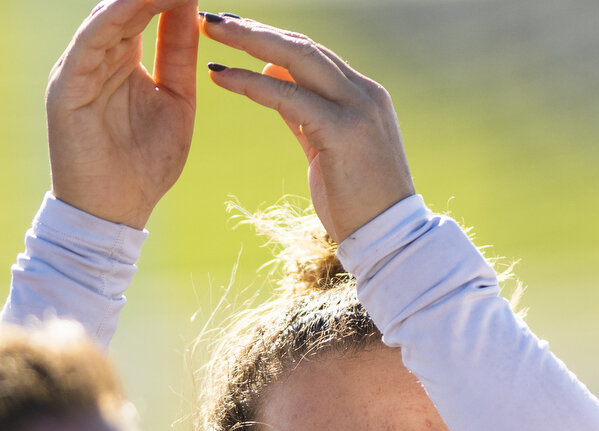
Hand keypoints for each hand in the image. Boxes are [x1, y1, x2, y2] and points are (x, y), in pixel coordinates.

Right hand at [46, 0, 199, 228]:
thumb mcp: (176, 101)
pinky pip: (91, 40)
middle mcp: (98, 57)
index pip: (143, 11)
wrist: (116, 213)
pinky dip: (115, 17)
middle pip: (125, 5)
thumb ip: (179, 56)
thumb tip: (192, 8)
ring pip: (108, 15)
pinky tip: (139, 0)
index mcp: (122, 59)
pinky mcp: (67, 84)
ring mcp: (79, 68)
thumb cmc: (146, 165)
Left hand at [200, 16, 414, 242]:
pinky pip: (288, 97)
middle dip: (255, 30)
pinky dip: (250, 83)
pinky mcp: (343, 131)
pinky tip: (219, 75)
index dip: (271, 38)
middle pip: (303, 46)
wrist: (390, 240)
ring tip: (208, 31)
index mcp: (364, 96)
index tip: (235, 28)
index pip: (313, 54)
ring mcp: (357, 109)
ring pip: (297, 59)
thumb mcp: (328, 151)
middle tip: (212, 19)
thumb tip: (275, 82)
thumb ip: (305, 115)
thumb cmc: (359, 205)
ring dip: (248, 42)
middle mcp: (364, 94)